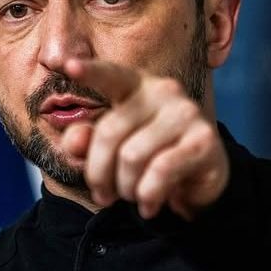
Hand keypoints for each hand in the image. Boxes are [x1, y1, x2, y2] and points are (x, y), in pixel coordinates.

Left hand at [61, 59, 229, 220]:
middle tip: (104, 196)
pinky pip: (161, 171)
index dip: (90, 71)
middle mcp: (163, 92)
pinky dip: (148, 195)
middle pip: (109, 133)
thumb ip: (88, 143)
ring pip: (132, 156)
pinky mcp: (204, 140)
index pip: (110, 76)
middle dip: (99, 173)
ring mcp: (186, 113)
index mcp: (137, 86)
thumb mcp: (113, 151)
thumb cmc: (149, 158)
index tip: (66, 65)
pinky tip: (149, 206)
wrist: (198, 180)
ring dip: (125, 188)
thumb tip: (73, 141)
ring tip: (132, 197)